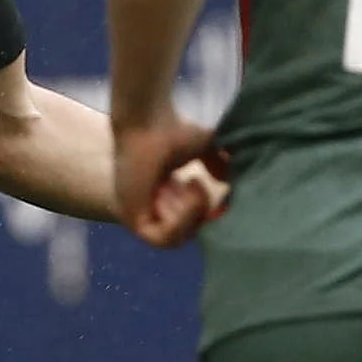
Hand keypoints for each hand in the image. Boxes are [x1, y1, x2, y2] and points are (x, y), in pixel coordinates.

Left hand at [115, 118, 230, 248]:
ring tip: (191, 183)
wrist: (148, 121)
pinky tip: (184, 188)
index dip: (208, 214)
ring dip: (192, 214)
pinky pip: (163, 239)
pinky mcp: (132, 220)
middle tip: (197, 183)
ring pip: (176, 240)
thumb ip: (220, 166)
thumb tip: (228, 182)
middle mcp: (148, 210)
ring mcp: (138, 217)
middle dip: (200, 213)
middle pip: (186, 235)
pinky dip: (182, 219)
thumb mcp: (206, 150)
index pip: (190, 224)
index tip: (219, 197)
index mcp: (162, 196)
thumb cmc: (171, 130)